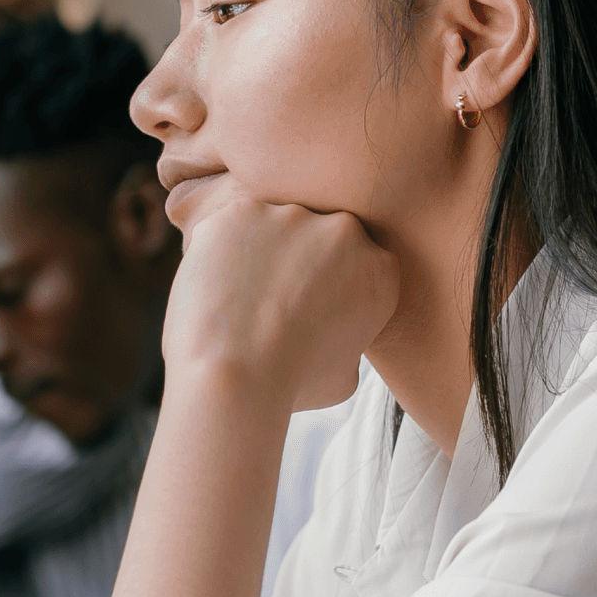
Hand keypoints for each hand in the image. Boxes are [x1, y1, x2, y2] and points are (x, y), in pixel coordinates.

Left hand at [162, 177, 397, 411]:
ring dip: (261, 253)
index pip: (361, 266)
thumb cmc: (290, 385)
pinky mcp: (243, 211)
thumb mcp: (346, 376)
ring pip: (274, 227)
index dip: (334, 287)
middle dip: (300, 263)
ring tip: (239, 299)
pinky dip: (222, 250)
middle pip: (320, 238)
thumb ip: (349, 339)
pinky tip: (216, 285)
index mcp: (379, 271)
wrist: (236, 376)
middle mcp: (344, 231)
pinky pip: (232, 225)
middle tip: (272, 302)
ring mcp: (291, 215)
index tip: (312, 309)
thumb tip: (334, 334)